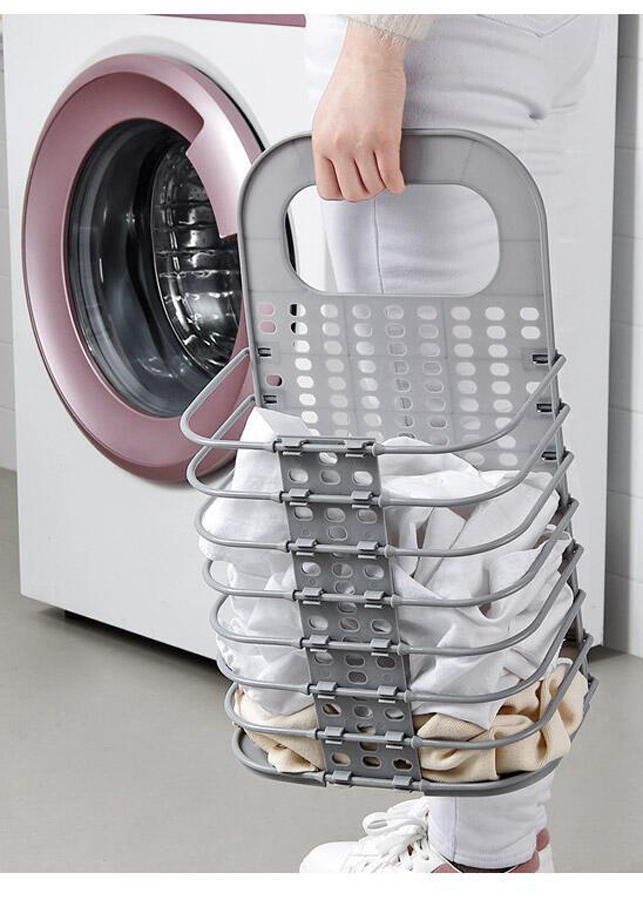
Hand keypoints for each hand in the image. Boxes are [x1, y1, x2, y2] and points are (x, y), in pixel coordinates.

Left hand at [312, 22, 406, 201]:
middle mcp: (339, 145)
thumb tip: (338, 168)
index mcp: (321, 141)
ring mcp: (362, 143)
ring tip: (385, 174)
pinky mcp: (385, 138)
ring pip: (374, 186)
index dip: (343, 192)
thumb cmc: (351, 79)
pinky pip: (391, 175)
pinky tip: (398, 180)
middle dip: (365, 192)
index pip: (327, 189)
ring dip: (382, 185)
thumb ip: (330, 145)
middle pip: (352, 192)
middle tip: (372, 182)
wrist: (370, 56)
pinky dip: (397, 183)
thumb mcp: (327, 117)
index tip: (352, 185)